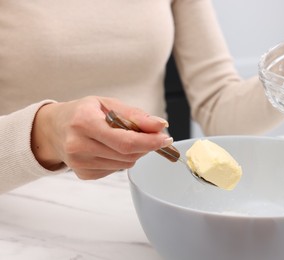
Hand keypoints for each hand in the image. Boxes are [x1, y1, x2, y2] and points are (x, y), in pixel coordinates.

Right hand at [31, 96, 172, 179]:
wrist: (53, 129)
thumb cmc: (83, 112)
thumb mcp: (108, 104)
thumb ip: (135, 116)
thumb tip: (161, 126)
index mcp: (84, 122)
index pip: (125, 141)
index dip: (150, 142)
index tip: (166, 138)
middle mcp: (78, 145)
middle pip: (128, 155)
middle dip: (146, 146)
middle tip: (153, 136)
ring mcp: (79, 164)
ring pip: (125, 164)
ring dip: (134, 153)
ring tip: (124, 138)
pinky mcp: (84, 174)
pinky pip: (116, 170)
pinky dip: (121, 159)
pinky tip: (111, 148)